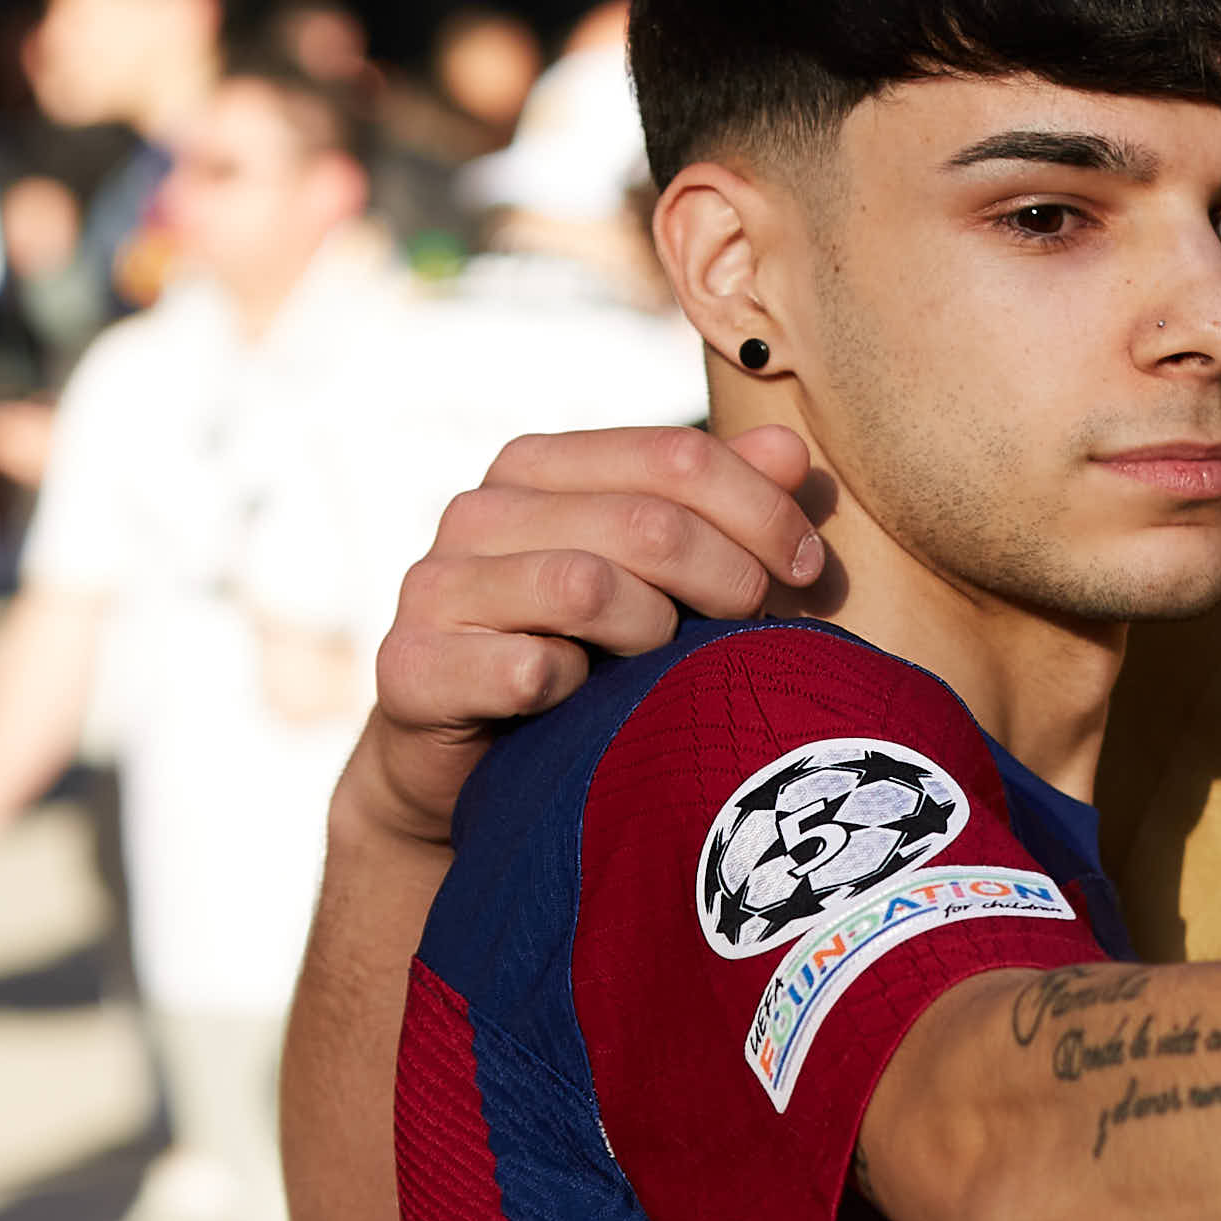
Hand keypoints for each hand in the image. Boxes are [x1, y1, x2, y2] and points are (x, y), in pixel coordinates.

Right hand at [347, 423, 828, 847]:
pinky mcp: (410, 666)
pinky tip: (583, 706)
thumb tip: (790, 447)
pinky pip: (528, 668)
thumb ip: (721, 506)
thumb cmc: (585, 663)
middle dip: (728, 577)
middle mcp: (479, 510)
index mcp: (539, 468)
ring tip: (664, 666)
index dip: (761, 509)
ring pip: (587, 585)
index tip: (810, 567)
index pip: (674, 456)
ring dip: (652, 634)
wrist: (468, 773)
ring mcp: (435, 585)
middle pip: (646, 522)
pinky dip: (576, 690)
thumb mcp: (661, 580)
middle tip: (758, 627)